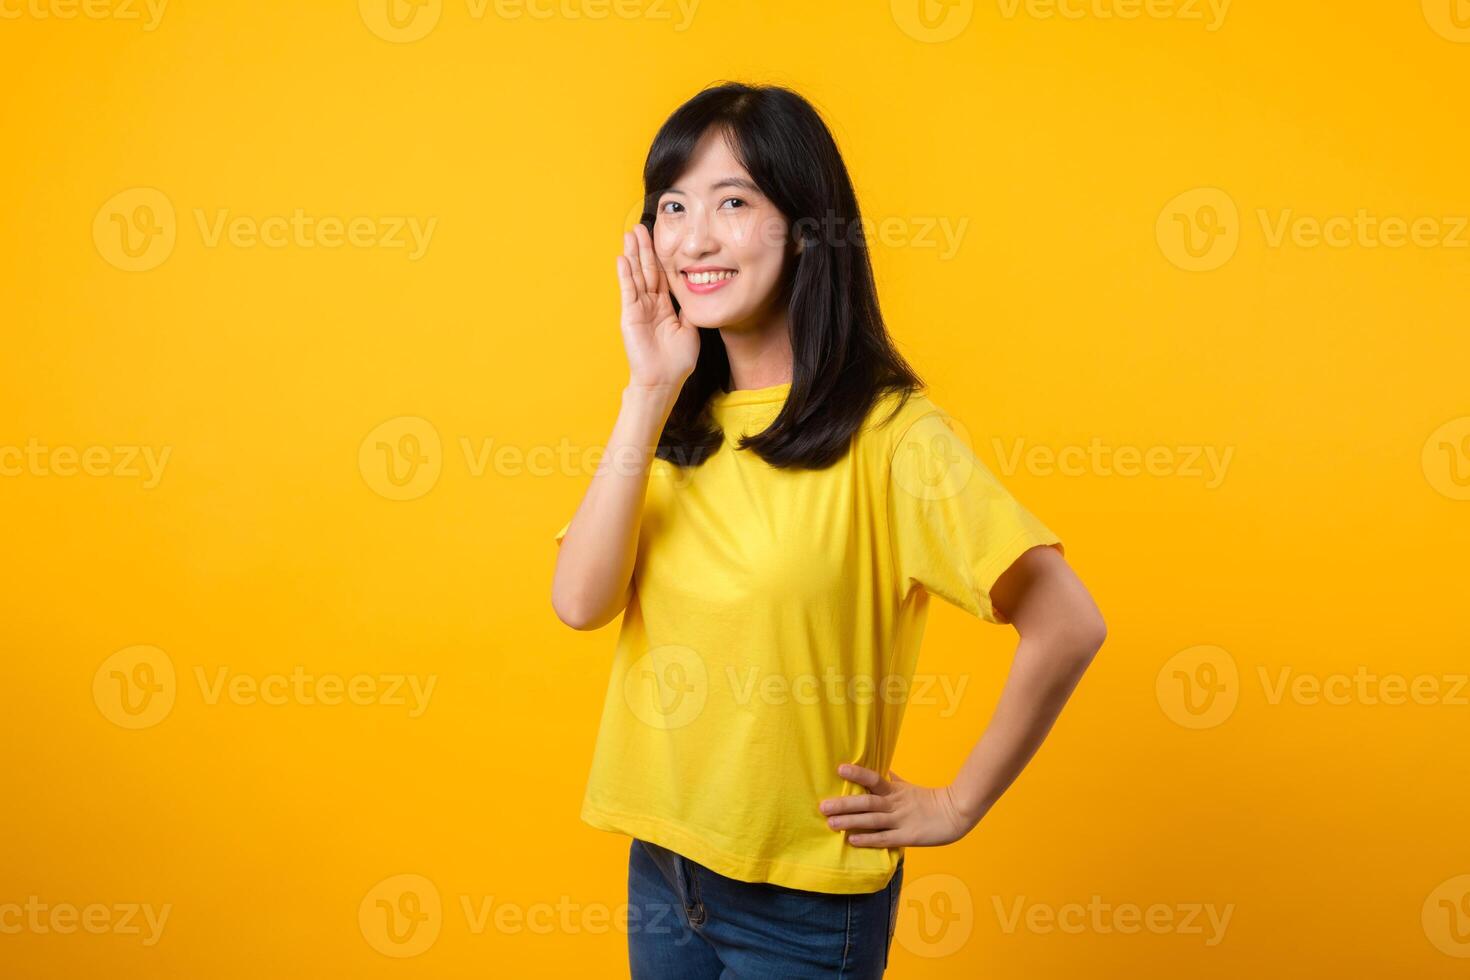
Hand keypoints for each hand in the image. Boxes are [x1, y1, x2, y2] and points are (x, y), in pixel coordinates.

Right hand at [616, 222, 698, 392]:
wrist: (663, 380)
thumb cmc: (677, 361)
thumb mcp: (690, 329)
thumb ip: (689, 310)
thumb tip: (697, 294)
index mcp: (664, 307)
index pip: (662, 276)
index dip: (661, 257)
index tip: (660, 238)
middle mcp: (650, 304)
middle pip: (648, 270)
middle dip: (645, 248)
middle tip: (641, 227)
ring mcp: (639, 308)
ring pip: (637, 276)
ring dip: (633, 255)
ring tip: (629, 235)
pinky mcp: (630, 315)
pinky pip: (628, 291)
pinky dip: (625, 275)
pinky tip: (622, 259)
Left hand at [818, 763, 979, 847]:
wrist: (956, 813)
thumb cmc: (931, 800)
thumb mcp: (909, 787)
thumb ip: (893, 780)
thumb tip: (882, 770)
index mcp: (895, 790)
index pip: (874, 778)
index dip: (857, 773)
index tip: (839, 768)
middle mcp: (895, 804)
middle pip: (866, 801)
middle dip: (844, 804)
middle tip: (823, 806)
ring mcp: (901, 820)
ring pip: (872, 820)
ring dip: (850, 821)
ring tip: (831, 823)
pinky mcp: (907, 837)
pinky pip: (884, 838)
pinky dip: (868, 839)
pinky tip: (852, 840)